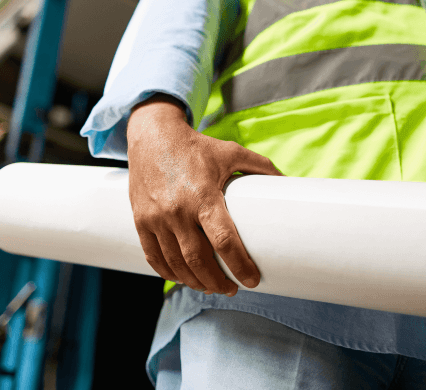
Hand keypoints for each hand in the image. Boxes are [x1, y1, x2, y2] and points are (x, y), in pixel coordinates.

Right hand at [127, 94, 283, 295]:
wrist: (152, 136)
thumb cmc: (195, 146)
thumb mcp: (231, 152)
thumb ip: (260, 166)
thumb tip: (285, 182)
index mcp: (203, 196)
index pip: (223, 240)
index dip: (240, 265)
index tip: (252, 280)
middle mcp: (177, 210)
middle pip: (198, 260)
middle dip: (217, 282)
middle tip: (232, 289)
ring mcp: (156, 218)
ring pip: (176, 264)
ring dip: (195, 282)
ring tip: (211, 287)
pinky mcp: (141, 221)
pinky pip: (154, 257)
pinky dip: (169, 273)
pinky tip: (183, 277)